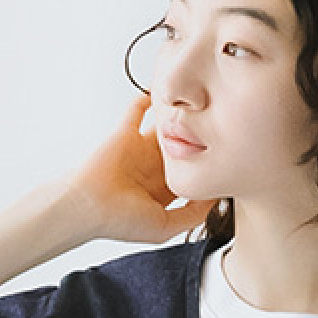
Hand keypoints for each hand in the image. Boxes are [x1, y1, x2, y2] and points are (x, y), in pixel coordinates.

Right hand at [63, 94, 219, 245]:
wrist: (88, 205)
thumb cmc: (121, 220)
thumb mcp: (164, 228)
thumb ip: (191, 215)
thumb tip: (215, 198)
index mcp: (163, 191)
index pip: (191, 174)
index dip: (208, 166)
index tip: (229, 157)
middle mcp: (152, 169)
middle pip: (182, 148)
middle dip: (199, 137)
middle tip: (221, 123)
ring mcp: (139, 149)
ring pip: (164, 128)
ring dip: (177, 117)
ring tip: (198, 103)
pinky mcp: (124, 133)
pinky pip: (136, 109)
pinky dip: (146, 98)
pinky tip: (161, 90)